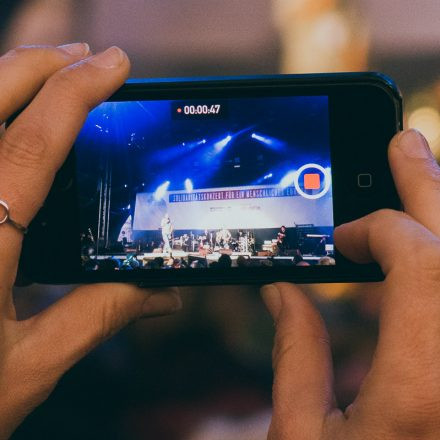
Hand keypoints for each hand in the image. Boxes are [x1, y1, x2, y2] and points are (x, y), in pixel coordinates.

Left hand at [0, 44, 180, 438]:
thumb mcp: (29, 366)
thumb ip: (100, 316)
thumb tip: (164, 296)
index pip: (32, 142)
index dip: (76, 93)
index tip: (115, 63)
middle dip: (37, 64)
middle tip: (87, 55)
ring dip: (7, 82)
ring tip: (55, 76)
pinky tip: (10, 130)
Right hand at [262, 129, 439, 438]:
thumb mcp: (304, 438)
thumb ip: (295, 354)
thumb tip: (281, 293)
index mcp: (425, 390)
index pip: (422, 259)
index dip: (376, 230)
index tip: (342, 240)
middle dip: (430, 188)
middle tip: (403, 143)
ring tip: (423, 181)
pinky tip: (426, 252)